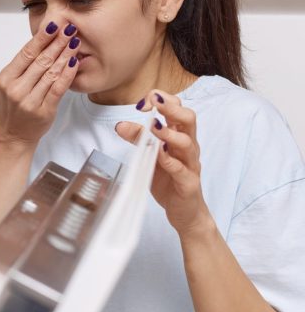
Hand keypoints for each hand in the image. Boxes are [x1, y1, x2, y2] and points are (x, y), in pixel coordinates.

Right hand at [0, 21, 79, 149]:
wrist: (13, 135)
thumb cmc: (14, 108)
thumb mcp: (11, 84)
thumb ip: (24, 66)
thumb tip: (43, 40)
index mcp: (6, 79)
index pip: (26, 53)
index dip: (41, 38)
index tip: (54, 24)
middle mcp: (16, 89)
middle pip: (40, 60)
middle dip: (57, 42)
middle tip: (70, 28)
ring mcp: (29, 101)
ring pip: (51, 73)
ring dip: (65, 55)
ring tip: (75, 41)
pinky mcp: (43, 111)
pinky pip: (58, 89)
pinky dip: (67, 74)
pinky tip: (74, 62)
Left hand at [115, 89, 210, 234]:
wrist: (185, 212)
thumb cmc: (169, 180)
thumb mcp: (149, 157)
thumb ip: (138, 140)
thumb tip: (120, 124)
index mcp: (179, 137)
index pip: (177, 110)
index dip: (163, 100)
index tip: (144, 100)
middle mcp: (188, 147)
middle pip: (188, 120)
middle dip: (171, 107)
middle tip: (155, 101)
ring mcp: (190, 165)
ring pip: (187, 143)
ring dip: (170, 133)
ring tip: (155, 127)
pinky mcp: (189, 183)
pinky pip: (182, 170)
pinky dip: (171, 161)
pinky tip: (159, 155)